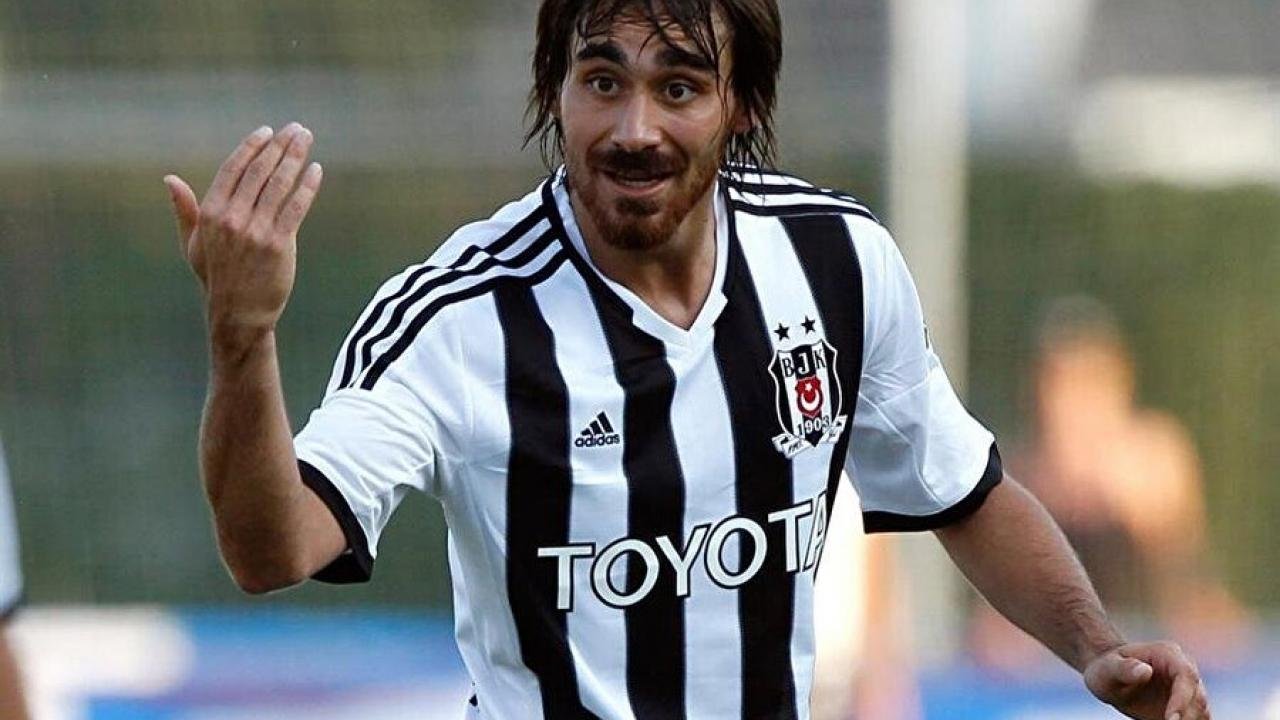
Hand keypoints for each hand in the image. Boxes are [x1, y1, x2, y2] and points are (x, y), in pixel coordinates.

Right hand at [164, 122, 323, 346]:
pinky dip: (307, 186)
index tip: (268, 131)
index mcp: (210, 213)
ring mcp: (256, 231)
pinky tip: (316, 170)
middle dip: (279, 145)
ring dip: (295, 157)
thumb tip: (169, 179)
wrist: (238, 314)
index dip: (251, 146)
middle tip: (297, 129)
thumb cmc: (217, 277)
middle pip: (259, 171)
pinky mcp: (279, 244)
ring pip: (279, 185)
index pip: (233, 169)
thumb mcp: (194, 244)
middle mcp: (232, 218)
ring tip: (306, 139)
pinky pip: (296, 207)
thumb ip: (185, 210)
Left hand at [1084, 642, 1209, 719]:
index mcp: (1168, 653)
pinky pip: (1198, 718)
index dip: (1182, 699)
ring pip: (1201, 710)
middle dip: (1187, 716)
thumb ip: (1125, 668)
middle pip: (1198, 696)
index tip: (1171, 719)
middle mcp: (1184, 668)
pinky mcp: (1186, 704)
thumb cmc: (1106, 669)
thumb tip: (1145, 670)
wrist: (1110, 677)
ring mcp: (1188, 687)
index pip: (1186, 676)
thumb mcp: (1108, 668)